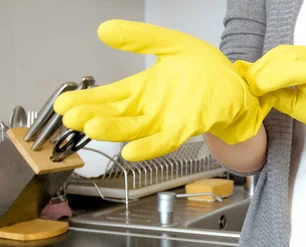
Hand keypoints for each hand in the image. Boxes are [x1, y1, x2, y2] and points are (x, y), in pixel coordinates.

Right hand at [53, 20, 270, 161]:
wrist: (237, 83)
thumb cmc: (206, 69)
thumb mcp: (170, 44)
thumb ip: (141, 38)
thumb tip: (105, 29)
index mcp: (143, 89)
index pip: (109, 97)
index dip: (87, 100)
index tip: (63, 103)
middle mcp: (150, 108)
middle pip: (115, 116)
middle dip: (93, 117)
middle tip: (71, 117)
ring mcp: (167, 120)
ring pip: (134, 129)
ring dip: (113, 131)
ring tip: (91, 128)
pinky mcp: (187, 127)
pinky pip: (165, 140)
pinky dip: (148, 147)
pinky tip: (131, 151)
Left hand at [240, 45, 305, 177]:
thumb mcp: (300, 104)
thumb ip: (281, 95)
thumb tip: (257, 93)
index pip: (278, 57)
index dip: (258, 68)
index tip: (242, 81)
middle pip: (277, 55)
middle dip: (258, 70)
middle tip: (242, 84)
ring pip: (283, 59)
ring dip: (263, 73)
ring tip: (250, 87)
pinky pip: (295, 69)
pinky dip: (276, 77)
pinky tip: (264, 88)